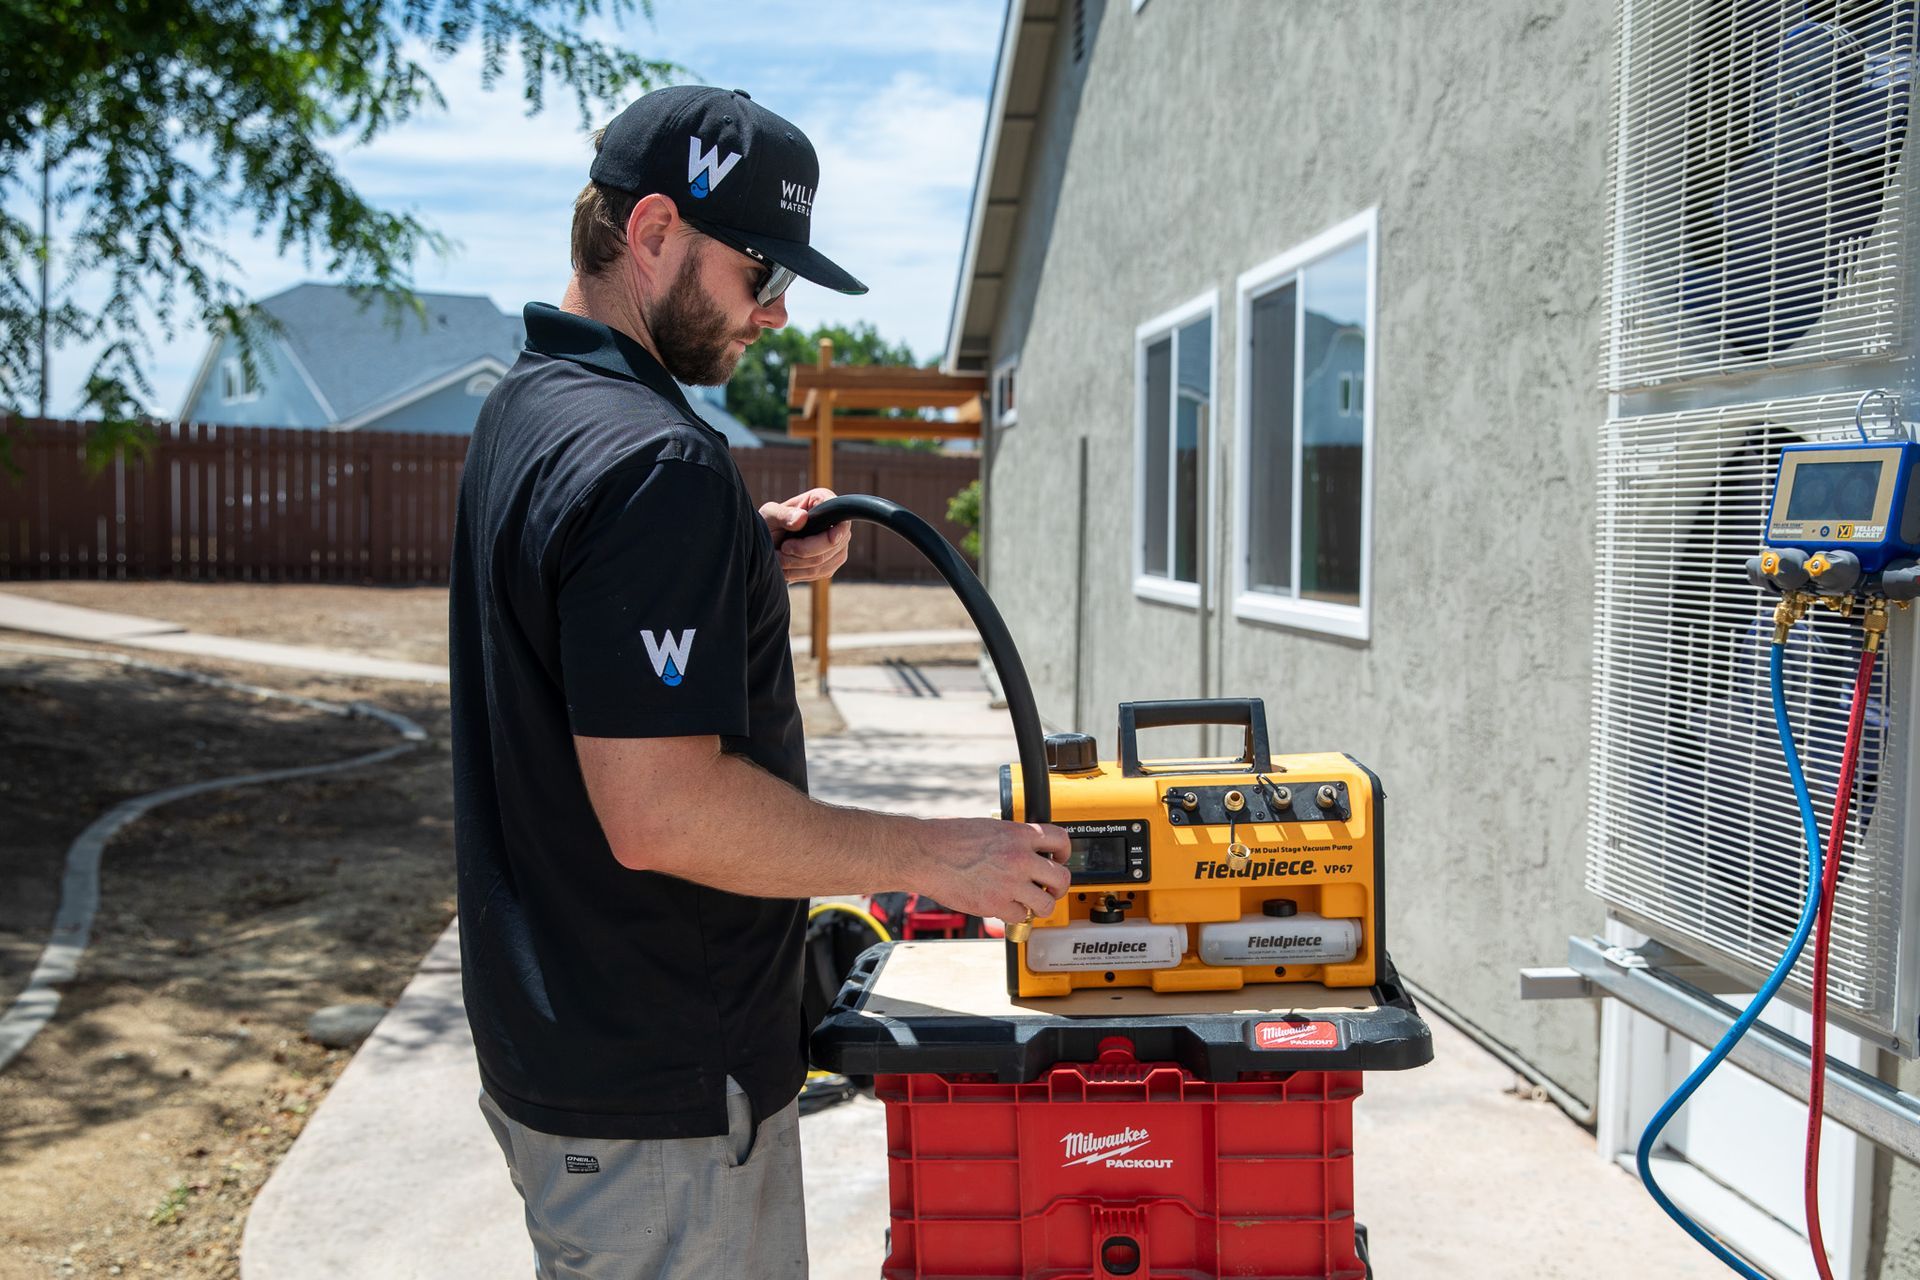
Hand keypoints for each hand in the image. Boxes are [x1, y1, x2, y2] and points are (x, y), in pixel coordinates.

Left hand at [760, 488, 851, 583]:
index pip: (839, 513)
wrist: (767, 545)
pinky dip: (801, 573)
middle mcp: (835, 522)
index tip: (830, 540)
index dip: (837, 529)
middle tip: (782, 549)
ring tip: (779, 558)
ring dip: (798, 564)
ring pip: (825, 561)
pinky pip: (822, 572)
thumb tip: (802, 518)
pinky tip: (787, 568)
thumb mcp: (769, 515)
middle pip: (832, 543)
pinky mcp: (832, 562)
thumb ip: (782, 515)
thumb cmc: (768, 524)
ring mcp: (838, 544)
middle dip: (803, 551)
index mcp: (822, 500)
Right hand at [917, 819, 1071, 927]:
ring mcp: (1009, 883)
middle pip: (1061, 877)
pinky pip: (1021, 916)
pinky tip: (1007, 908)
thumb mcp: (989, 827)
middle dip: (1058, 886)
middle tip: (1050, 889)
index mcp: (1019, 834)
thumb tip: (1025, 850)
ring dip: (1041, 906)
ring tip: (1031, 904)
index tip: (1059, 860)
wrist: (925, 854)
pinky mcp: (996, 904)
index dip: (1064, 853)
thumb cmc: (948, 838)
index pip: (1061, 840)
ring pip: (1046, 903)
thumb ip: (1012, 839)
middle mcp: (1019, 858)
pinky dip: (1016, 916)